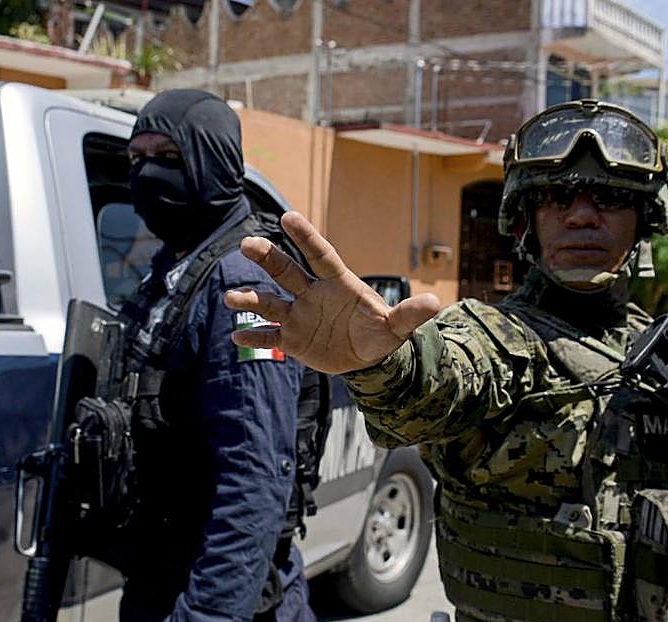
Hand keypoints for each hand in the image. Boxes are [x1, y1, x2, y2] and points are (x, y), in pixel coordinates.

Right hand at [224, 211, 442, 373]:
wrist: (367, 359)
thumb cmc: (381, 334)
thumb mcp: (396, 327)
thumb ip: (409, 314)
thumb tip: (435, 302)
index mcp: (337, 284)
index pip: (320, 255)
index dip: (305, 237)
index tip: (287, 216)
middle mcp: (313, 294)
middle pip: (286, 271)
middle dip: (267, 258)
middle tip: (246, 244)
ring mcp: (299, 315)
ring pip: (270, 303)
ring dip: (250, 300)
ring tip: (232, 299)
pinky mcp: (292, 338)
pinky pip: (269, 336)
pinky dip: (254, 337)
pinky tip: (236, 338)